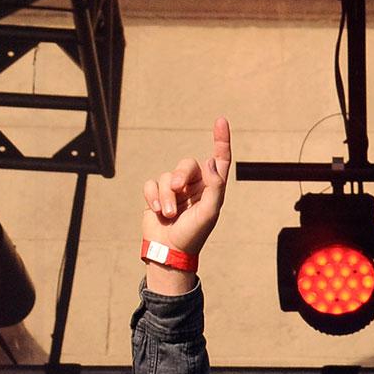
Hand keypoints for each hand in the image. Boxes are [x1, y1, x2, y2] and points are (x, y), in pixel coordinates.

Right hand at [141, 118, 232, 291]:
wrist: (169, 252)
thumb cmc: (193, 234)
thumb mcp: (209, 212)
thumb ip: (215, 186)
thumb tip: (211, 161)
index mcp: (211, 189)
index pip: (218, 160)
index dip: (221, 141)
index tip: (221, 121)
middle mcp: (194, 187)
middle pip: (186, 165)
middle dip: (180, 175)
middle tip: (179, 189)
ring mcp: (174, 191)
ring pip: (167, 176)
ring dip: (166, 195)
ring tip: (169, 214)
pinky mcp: (156, 195)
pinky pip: (151, 183)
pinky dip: (153, 196)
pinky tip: (157, 211)